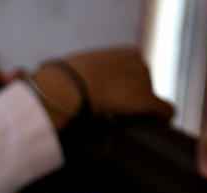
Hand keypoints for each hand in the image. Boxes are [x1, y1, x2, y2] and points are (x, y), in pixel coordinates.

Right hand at [32, 47, 173, 128]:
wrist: (71, 85)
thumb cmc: (65, 78)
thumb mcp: (72, 68)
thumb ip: (80, 74)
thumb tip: (43, 80)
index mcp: (127, 53)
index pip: (132, 72)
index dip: (123, 87)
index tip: (111, 100)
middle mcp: (141, 64)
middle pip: (143, 85)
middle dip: (132, 98)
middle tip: (115, 113)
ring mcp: (146, 82)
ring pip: (148, 99)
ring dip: (139, 110)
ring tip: (122, 121)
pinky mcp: (148, 101)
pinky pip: (164, 111)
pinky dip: (162, 117)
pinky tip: (159, 124)